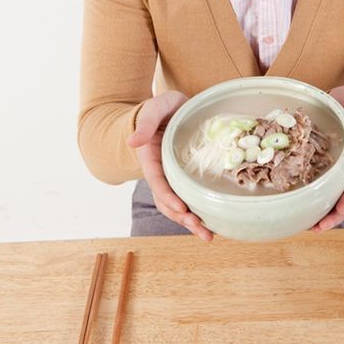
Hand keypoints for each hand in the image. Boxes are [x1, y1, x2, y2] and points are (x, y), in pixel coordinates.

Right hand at [126, 91, 213, 241]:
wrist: (168, 108)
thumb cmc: (160, 108)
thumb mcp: (153, 109)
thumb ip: (145, 123)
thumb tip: (132, 141)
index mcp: (150, 157)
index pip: (157, 181)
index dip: (168, 196)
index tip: (182, 208)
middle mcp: (160, 171)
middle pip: (167, 199)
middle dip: (182, 216)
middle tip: (200, 228)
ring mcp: (171, 175)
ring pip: (177, 203)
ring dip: (190, 220)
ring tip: (207, 235)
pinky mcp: (183, 176)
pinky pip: (188, 196)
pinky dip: (197, 210)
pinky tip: (212, 221)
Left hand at [312, 85, 343, 231]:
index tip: (338, 213)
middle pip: (341, 195)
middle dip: (330, 214)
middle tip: (315, 228)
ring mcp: (335, 164)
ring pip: (327, 189)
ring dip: (317, 205)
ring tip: (303, 222)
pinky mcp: (322, 158)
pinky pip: (314, 173)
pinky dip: (306, 185)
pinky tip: (293, 195)